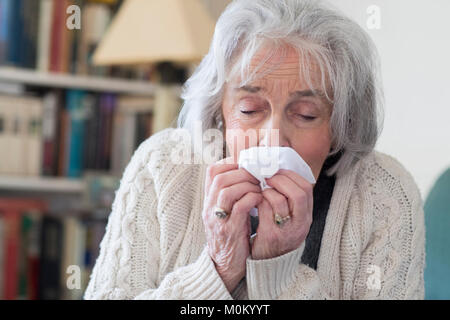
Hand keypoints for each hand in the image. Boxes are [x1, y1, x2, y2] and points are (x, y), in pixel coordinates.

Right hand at [202, 157, 262, 291]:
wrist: (225, 266)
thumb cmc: (232, 235)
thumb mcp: (227, 211)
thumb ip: (232, 194)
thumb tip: (247, 173)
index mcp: (209, 200)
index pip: (212, 171)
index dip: (231, 163)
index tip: (247, 166)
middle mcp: (210, 207)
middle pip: (220, 177)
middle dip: (242, 172)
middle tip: (257, 176)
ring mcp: (218, 219)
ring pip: (227, 190)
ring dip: (248, 184)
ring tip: (259, 188)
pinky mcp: (229, 230)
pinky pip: (240, 207)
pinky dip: (252, 199)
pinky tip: (260, 200)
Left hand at [251, 169, 313, 259]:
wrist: (268, 263)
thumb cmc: (277, 234)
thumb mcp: (291, 220)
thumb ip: (290, 200)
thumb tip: (280, 172)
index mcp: (306, 218)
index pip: (307, 188)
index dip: (292, 176)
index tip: (279, 171)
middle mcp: (300, 225)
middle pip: (298, 194)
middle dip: (281, 180)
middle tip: (267, 176)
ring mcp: (286, 231)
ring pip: (280, 201)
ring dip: (268, 189)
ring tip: (261, 188)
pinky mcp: (270, 235)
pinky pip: (264, 210)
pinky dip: (258, 200)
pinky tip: (254, 199)